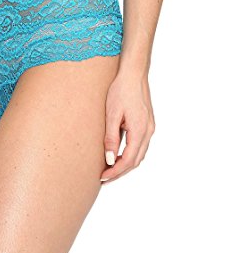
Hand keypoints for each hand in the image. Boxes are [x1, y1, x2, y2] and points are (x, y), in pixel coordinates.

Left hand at [100, 69, 154, 183]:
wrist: (134, 74)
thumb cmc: (121, 90)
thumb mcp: (111, 115)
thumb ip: (111, 139)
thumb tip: (109, 160)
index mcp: (140, 130)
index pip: (128, 160)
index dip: (115, 172)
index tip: (103, 178)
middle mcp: (148, 132)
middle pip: (135, 161)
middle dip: (120, 172)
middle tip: (103, 179)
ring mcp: (150, 128)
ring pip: (139, 155)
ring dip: (125, 165)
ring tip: (109, 170)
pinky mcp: (147, 125)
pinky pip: (140, 146)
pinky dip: (129, 155)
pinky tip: (118, 156)